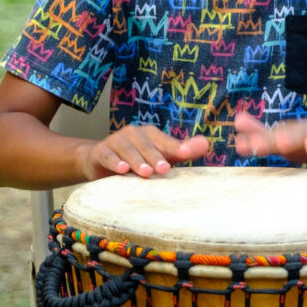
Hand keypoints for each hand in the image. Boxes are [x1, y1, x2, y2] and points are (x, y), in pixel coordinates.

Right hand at [81, 125, 209, 179]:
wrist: (100, 162)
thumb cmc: (137, 159)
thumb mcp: (161, 155)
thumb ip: (182, 150)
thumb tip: (207, 143)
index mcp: (150, 134)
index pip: (164, 140)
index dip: (174, 146)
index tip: (185, 154)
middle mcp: (133, 133)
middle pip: (146, 145)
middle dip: (156, 156)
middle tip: (165, 169)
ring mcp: (115, 140)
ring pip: (127, 150)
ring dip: (136, 161)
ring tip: (146, 173)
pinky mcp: (100, 151)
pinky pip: (107, 155)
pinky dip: (114, 162)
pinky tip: (120, 170)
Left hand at [233, 111, 306, 165]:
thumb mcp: (287, 137)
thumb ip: (261, 132)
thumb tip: (236, 121)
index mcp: (289, 134)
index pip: (269, 138)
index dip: (255, 141)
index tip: (239, 145)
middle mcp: (302, 132)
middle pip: (284, 136)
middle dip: (269, 141)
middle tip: (254, 145)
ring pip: (305, 137)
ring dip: (293, 139)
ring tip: (281, 143)